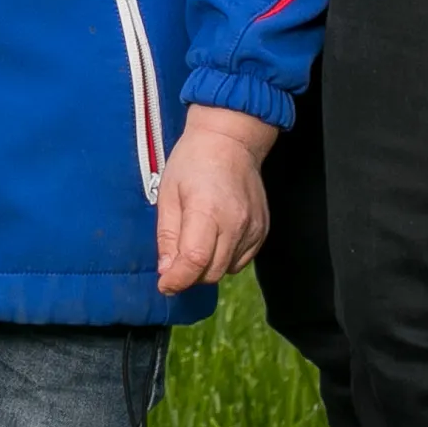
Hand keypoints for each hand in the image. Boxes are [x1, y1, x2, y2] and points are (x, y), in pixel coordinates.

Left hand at [150, 105, 275, 291]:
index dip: (177, 280)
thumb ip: (168, 236)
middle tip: (175, 262)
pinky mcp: (263, 230)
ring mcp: (253, 228)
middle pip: (212, 272)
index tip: (165, 285)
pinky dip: (225, 258)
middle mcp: (236, 223)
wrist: (230, 141)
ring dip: (207, 267)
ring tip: (195, 242)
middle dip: (190, 275)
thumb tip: (167, 273)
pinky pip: (241, 260)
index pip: (195, 261)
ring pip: (226, 269)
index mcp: (207, 210)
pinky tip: (215, 238)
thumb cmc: (192, 162)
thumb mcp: (168, 193)